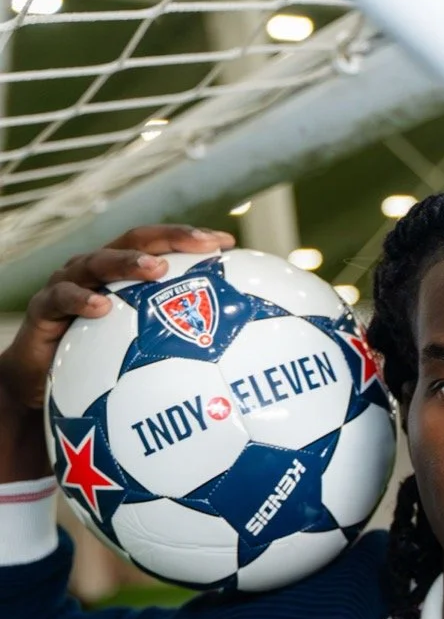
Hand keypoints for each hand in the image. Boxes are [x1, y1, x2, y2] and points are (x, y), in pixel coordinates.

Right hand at [0, 227, 233, 478]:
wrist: (39, 380)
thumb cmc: (95, 359)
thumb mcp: (137, 348)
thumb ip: (173, 340)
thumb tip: (230, 353)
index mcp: (123, 270)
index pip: (162, 243)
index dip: (191, 238)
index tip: (226, 243)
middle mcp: (98, 267)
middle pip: (136, 240)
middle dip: (171, 238)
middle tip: (202, 245)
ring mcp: (69, 282)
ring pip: (99, 261)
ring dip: (129, 262)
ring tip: (157, 269)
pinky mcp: (43, 306)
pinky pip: (61, 298)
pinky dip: (81, 300)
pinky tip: (102, 308)